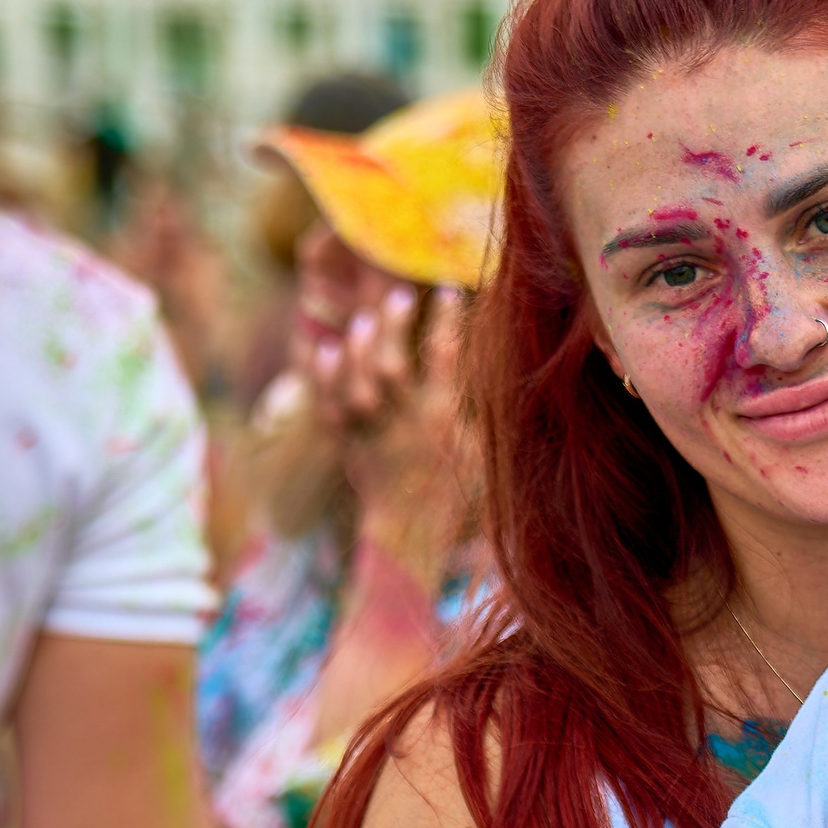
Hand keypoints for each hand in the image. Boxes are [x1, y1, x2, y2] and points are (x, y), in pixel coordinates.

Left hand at [307, 286, 472, 570]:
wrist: (411, 537)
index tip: (448, 289)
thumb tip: (503, 368)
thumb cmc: (459, 496)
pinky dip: (324, 378)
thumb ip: (482, 411)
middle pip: (391, 364)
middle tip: (396, 295)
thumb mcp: (483, 452)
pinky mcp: (349, 445)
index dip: (446, 319)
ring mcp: (372, 434)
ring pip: (356, 383)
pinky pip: (329, 406)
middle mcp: (405, 423)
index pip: (445, 357)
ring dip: (357, 347)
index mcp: (443, 420)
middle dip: (392, 325)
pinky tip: (325, 350)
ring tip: (362, 320)